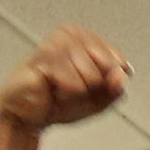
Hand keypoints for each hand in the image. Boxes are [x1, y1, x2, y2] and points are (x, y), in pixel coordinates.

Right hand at [0, 26, 129, 129]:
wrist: (27, 116)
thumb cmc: (57, 102)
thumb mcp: (96, 100)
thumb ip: (114, 89)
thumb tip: (122, 74)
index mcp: (86, 37)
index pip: (117, 60)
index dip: (106, 82)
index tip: (88, 86)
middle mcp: (71, 33)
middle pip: (106, 66)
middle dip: (92, 87)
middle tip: (71, 88)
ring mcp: (57, 42)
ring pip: (90, 75)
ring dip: (77, 91)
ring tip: (60, 89)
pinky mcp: (44, 56)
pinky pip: (73, 81)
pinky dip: (66, 93)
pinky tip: (51, 89)